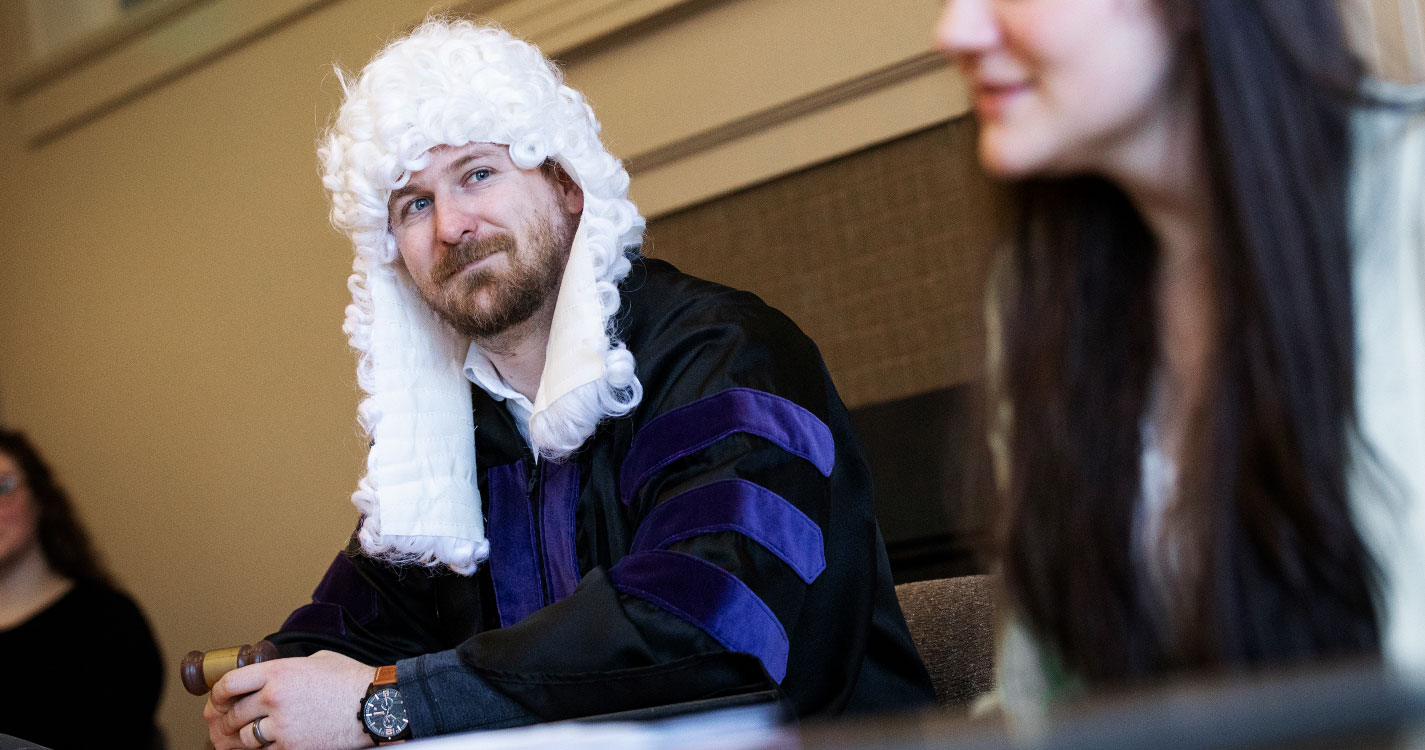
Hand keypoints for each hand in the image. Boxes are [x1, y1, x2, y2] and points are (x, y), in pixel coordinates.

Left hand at [204, 651, 377, 749]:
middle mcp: (275, 698)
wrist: (374, 705)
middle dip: (222, 721)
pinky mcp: (293, 747)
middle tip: (220, 724)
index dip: (217, 695)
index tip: (217, 700)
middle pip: (232, 714)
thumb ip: (289, 668)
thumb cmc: (351, 681)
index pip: (229, 684)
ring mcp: (282, 726)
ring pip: (242, 738)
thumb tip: (274, 677)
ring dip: (233, 741)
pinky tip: (255, 749)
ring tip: (230, 740)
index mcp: (278, 672)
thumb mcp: (317, 660)